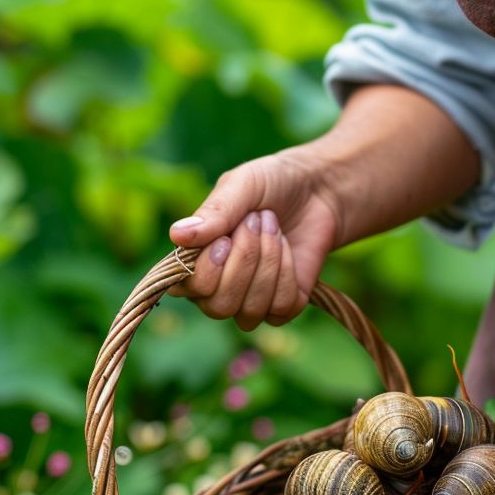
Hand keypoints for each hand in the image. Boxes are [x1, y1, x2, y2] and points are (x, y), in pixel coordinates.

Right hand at [167, 149, 341, 329]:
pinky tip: (288, 247)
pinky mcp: (283, 307)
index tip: (225, 237)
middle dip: (244, 261)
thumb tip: (176, 235)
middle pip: (218, 306)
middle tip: (257, 221)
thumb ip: (212, 212)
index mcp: (194, 260)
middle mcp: (217, 288)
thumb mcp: (242, 185)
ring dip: (268, 263)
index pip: (186, 288)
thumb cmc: (271, 184)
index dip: (206, 269)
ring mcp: (250, 302)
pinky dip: (288, 272)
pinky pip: (281, 307)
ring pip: (250, 310)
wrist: (318, 190)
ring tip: (273, 228)